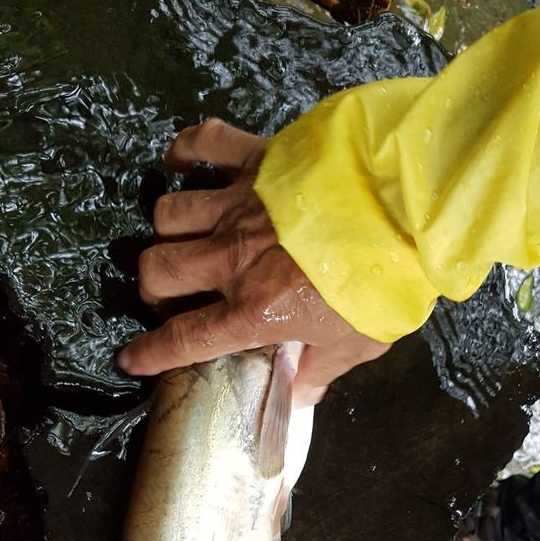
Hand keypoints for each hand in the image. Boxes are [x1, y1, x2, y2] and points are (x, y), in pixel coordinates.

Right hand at [117, 119, 391, 406]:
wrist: (408, 208)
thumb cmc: (383, 284)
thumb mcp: (356, 346)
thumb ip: (319, 370)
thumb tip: (297, 396)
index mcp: (252, 310)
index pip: (184, 339)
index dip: (150, 353)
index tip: (131, 359)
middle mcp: (232, 258)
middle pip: (158, 270)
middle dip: (154, 290)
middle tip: (174, 298)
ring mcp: (239, 204)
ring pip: (168, 215)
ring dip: (169, 233)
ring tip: (186, 243)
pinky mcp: (256, 158)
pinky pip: (202, 144)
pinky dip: (184, 152)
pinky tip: (181, 165)